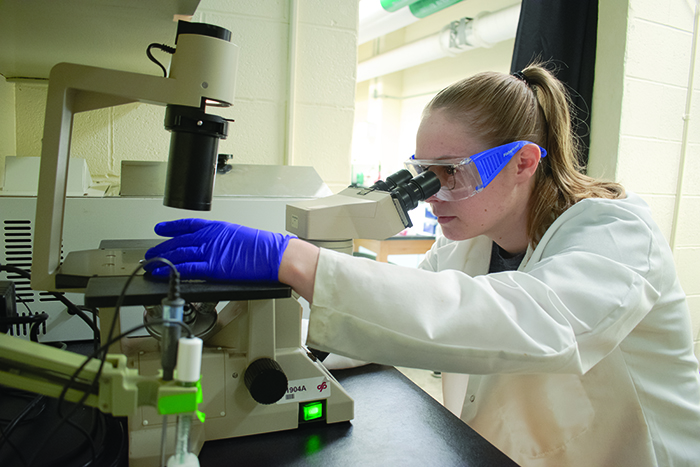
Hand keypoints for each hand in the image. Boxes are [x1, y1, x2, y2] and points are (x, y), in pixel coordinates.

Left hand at [144, 219, 294, 281]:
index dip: (171, 227)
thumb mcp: (239, 235)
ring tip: (149, 265)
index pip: (187, 224)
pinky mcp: (213, 267)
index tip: (160, 229)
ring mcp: (210, 251)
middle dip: (161, 247)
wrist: (274, 254)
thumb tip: (217, 248)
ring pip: (178, 254)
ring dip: (161, 260)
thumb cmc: (263, 247)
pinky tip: (161, 273)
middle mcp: (210, 237)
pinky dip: (171, 271)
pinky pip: (186, 269)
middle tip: (149, 254)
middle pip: (178, 241)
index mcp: (217, 227)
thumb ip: (223, 241)